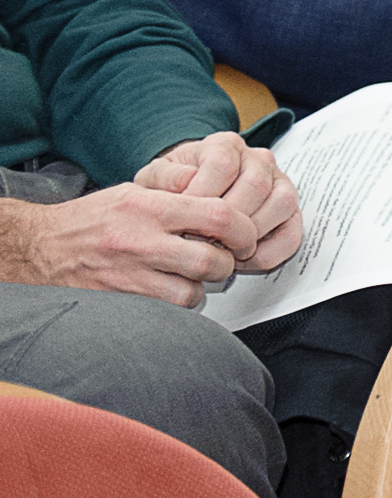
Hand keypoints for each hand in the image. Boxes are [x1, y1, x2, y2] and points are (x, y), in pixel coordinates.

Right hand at [0, 183, 273, 303]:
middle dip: (229, 261)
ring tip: (196, 273)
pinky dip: (180, 302)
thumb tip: (222, 188)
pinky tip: (174, 288)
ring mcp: (129, 274)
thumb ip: (178, 188)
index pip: (218, 215)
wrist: (40, 248)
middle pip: (212, 259)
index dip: (243, 228)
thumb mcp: (135, 190)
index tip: (245, 234)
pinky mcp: (121, 300)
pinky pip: (168, 309)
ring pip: (192, 291)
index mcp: (149, 207)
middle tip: (227, 257)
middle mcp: (140, 240)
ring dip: (203, 286)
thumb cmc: (92, 219)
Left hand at [136, 132, 302, 272]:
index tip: (183, 219)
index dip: (203, 195)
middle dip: (226, 222)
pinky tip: (240, 259)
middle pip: (256, 185)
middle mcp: (258, 159)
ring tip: (222, 250)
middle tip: (200, 242)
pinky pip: (291, 234)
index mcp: (225, 145)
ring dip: (250, 234)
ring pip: (282, 204)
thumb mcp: (155, 179)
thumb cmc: (174, 188)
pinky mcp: (290, 212)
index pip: (223, 165)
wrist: (190, 196)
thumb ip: (163, 177)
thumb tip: (185, 181)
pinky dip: (268, 253)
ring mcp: (280, 184)